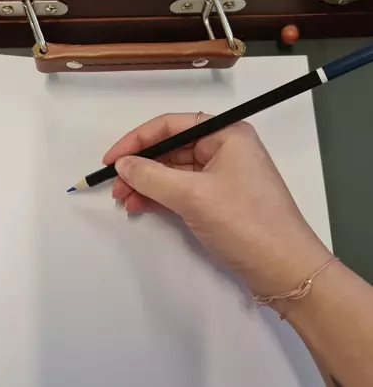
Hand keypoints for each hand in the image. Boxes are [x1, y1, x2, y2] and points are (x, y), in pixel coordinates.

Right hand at [103, 113, 332, 296]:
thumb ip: (152, 176)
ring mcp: (222, 175)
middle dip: (140, 166)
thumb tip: (122, 165)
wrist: (285, 271)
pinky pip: (182, 189)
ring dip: (147, 183)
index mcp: (226, 134)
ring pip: (173, 171)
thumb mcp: (193, 196)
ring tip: (123, 200)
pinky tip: (141, 205)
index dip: (137, 140)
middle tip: (115, 186)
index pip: (171, 125)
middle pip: (170, 149)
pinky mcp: (219, 198)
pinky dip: (160, 196)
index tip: (111, 159)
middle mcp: (224, 148)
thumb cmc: (244, 223)